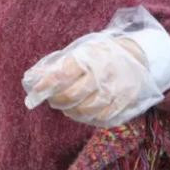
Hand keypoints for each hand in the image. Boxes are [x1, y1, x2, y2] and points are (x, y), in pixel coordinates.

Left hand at [23, 34, 161, 127]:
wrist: (137, 54)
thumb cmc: (100, 54)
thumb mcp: (81, 51)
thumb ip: (59, 65)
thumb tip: (32, 80)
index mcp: (89, 57)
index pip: (61, 75)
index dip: (45, 86)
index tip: (35, 93)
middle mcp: (103, 73)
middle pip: (72, 96)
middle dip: (56, 101)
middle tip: (52, 100)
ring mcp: (116, 88)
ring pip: (86, 110)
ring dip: (71, 112)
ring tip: (67, 107)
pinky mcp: (126, 101)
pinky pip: (103, 117)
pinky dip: (89, 118)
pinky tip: (83, 112)